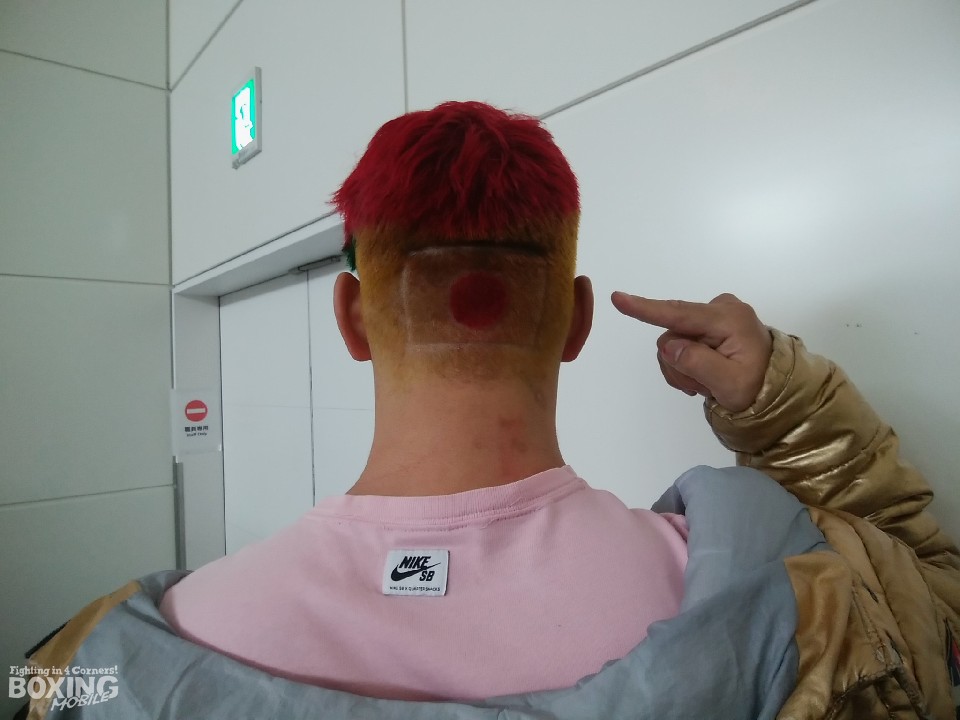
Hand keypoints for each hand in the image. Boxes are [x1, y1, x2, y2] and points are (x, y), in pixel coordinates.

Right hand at [610, 292, 772, 411]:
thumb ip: (698, 363)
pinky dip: (684, 363)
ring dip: (681, 367)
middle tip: (699, 387)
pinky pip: (679, 342)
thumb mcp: (730, 384)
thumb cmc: (756, 387)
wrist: (775, 388)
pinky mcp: (708, 323)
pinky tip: (702, 375)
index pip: (679, 314)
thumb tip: (670, 346)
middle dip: (679, 365)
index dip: (647, 309)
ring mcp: (714, 314)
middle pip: (672, 335)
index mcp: (727, 319)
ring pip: (672, 342)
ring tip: (704, 383)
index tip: (618, 299)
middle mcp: (719, 308)